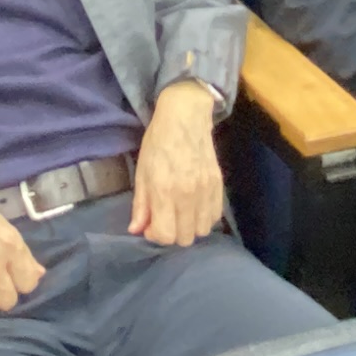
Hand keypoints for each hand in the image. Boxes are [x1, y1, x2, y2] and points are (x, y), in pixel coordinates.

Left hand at [130, 83, 226, 246]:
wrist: (185, 117)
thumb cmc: (158, 142)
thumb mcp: (142, 172)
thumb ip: (140, 204)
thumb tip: (136, 230)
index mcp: (164, 191)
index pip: (166, 235)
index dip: (155, 235)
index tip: (151, 224)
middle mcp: (188, 195)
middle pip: (185, 238)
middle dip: (172, 233)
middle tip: (165, 218)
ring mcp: (206, 191)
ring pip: (203, 231)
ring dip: (190, 227)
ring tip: (181, 213)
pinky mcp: (219, 185)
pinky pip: (216, 217)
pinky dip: (204, 218)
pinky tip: (195, 207)